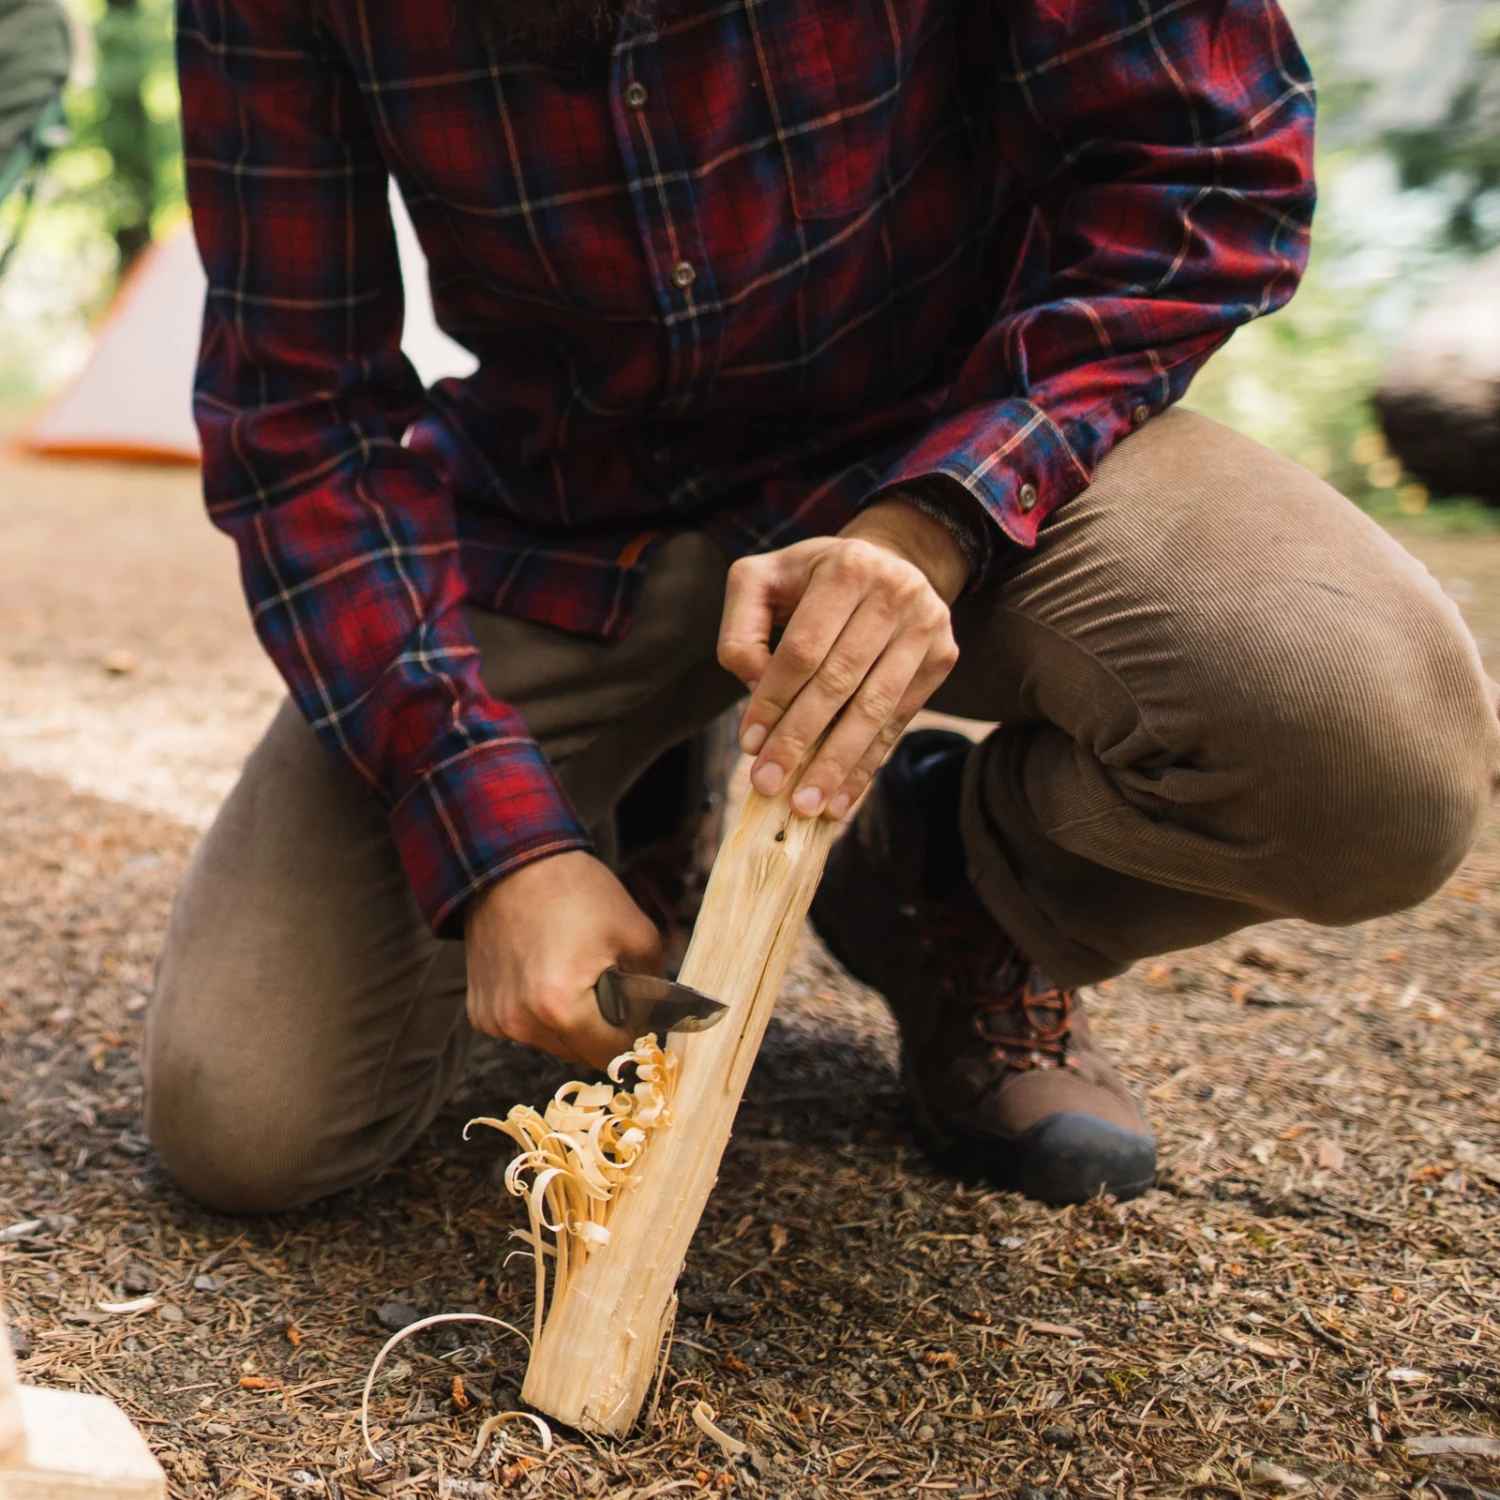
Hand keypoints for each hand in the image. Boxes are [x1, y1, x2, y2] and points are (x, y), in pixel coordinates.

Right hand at [465, 850, 663, 1069]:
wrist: (514, 863)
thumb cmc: (577, 892)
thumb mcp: (636, 934)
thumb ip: (655, 991)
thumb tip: (661, 1026)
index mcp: (561, 1007)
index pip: (612, 1054)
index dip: (633, 1035)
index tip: (638, 1012)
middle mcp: (522, 1023)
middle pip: (582, 1054)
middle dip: (602, 1029)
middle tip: (607, 985)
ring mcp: (497, 1020)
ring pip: (553, 1045)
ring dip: (571, 1024)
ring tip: (573, 974)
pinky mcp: (481, 1013)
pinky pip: (525, 1030)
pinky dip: (540, 1014)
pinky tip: (544, 974)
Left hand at [717, 496, 963, 820]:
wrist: (890, 560)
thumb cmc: (811, 578)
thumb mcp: (762, 580)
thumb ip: (742, 629)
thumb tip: (754, 686)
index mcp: (847, 569)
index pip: (804, 648)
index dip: (774, 699)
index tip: (749, 744)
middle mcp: (895, 592)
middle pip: (840, 682)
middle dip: (801, 739)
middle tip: (769, 784)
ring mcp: (926, 626)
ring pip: (875, 708)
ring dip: (838, 763)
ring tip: (807, 804)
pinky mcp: (942, 658)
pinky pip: (899, 721)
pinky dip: (867, 764)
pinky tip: (841, 799)